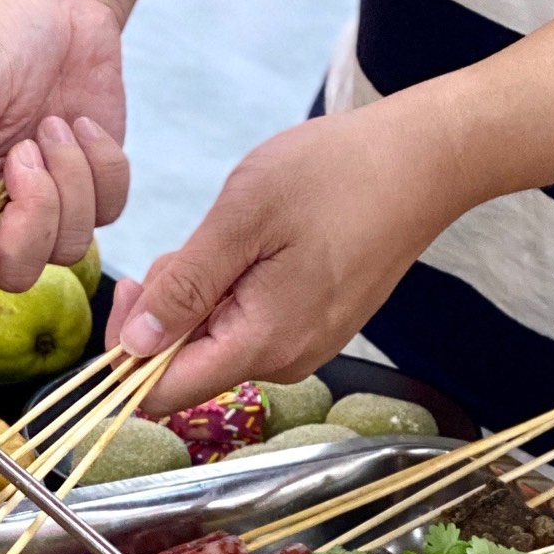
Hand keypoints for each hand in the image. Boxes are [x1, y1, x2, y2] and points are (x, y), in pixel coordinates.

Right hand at [0, 0, 129, 309]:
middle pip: (6, 275)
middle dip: (27, 226)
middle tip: (26, 157)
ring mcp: (39, 202)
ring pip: (63, 250)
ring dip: (67, 185)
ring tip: (53, 126)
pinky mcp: (88, 187)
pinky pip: (107, 214)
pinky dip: (102, 168)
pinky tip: (80, 125)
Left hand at [107, 109, 456, 410]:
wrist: (424, 161)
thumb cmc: (336, 175)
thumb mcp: (241, 219)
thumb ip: (184, 288)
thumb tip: (134, 346)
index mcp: (263, 343)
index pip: (164, 392)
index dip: (129, 352)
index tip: (133, 288)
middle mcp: (285, 361)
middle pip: (186, 366)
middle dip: (166, 313)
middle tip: (189, 245)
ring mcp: (304, 346)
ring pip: (215, 342)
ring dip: (199, 297)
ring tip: (231, 238)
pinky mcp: (314, 326)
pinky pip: (247, 324)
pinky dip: (230, 290)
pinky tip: (254, 246)